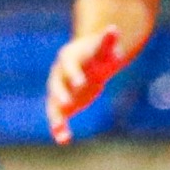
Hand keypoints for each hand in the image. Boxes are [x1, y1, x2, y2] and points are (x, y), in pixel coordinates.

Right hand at [44, 27, 124, 144]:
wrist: (87, 62)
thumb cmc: (98, 54)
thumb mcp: (103, 48)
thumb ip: (107, 41)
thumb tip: (114, 28)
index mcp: (68, 59)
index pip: (70, 65)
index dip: (74, 74)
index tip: (80, 83)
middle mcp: (59, 75)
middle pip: (57, 85)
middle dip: (61, 94)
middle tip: (66, 104)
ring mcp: (58, 90)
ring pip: (54, 104)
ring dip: (56, 117)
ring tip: (60, 132)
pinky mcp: (61, 104)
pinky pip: (58, 116)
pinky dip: (59, 128)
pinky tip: (63, 140)